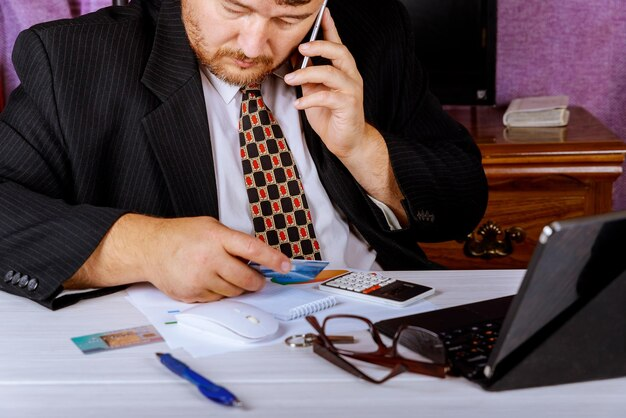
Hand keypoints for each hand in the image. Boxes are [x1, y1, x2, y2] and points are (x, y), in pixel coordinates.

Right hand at [67, 214, 290, 302]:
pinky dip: (219, 292)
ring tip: (225, 273)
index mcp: (217, 237)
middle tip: (258, 279)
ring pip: (234, 292)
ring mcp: (200, 279)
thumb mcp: (211, 227)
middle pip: (246, 278)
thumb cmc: (182, 236)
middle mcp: (209, 259)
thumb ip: (234, 241)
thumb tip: (260, 257)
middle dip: (256, 281)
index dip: (273, 259)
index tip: (286, 265)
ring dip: (237, 286)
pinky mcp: (192, 294)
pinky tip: (209, 279)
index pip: (253, 249)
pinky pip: (218, 299)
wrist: (150, 249)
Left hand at [284, 8, 371, 161]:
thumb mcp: (314, 91)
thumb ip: (307, 75)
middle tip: (300, 46)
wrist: (347, 142)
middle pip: (339, 52)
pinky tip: (298, 104)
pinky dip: (310, 99)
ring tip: (290, 79)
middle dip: (319, 46)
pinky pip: (327, 97)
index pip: (337, 44)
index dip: (329, 28)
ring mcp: (352, 91)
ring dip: (307, 74)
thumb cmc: (331, 116)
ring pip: (331, 73)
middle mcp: (351, 77)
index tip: (322, 13)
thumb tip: (292, 56)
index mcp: (343, 70)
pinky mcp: (349, 106)